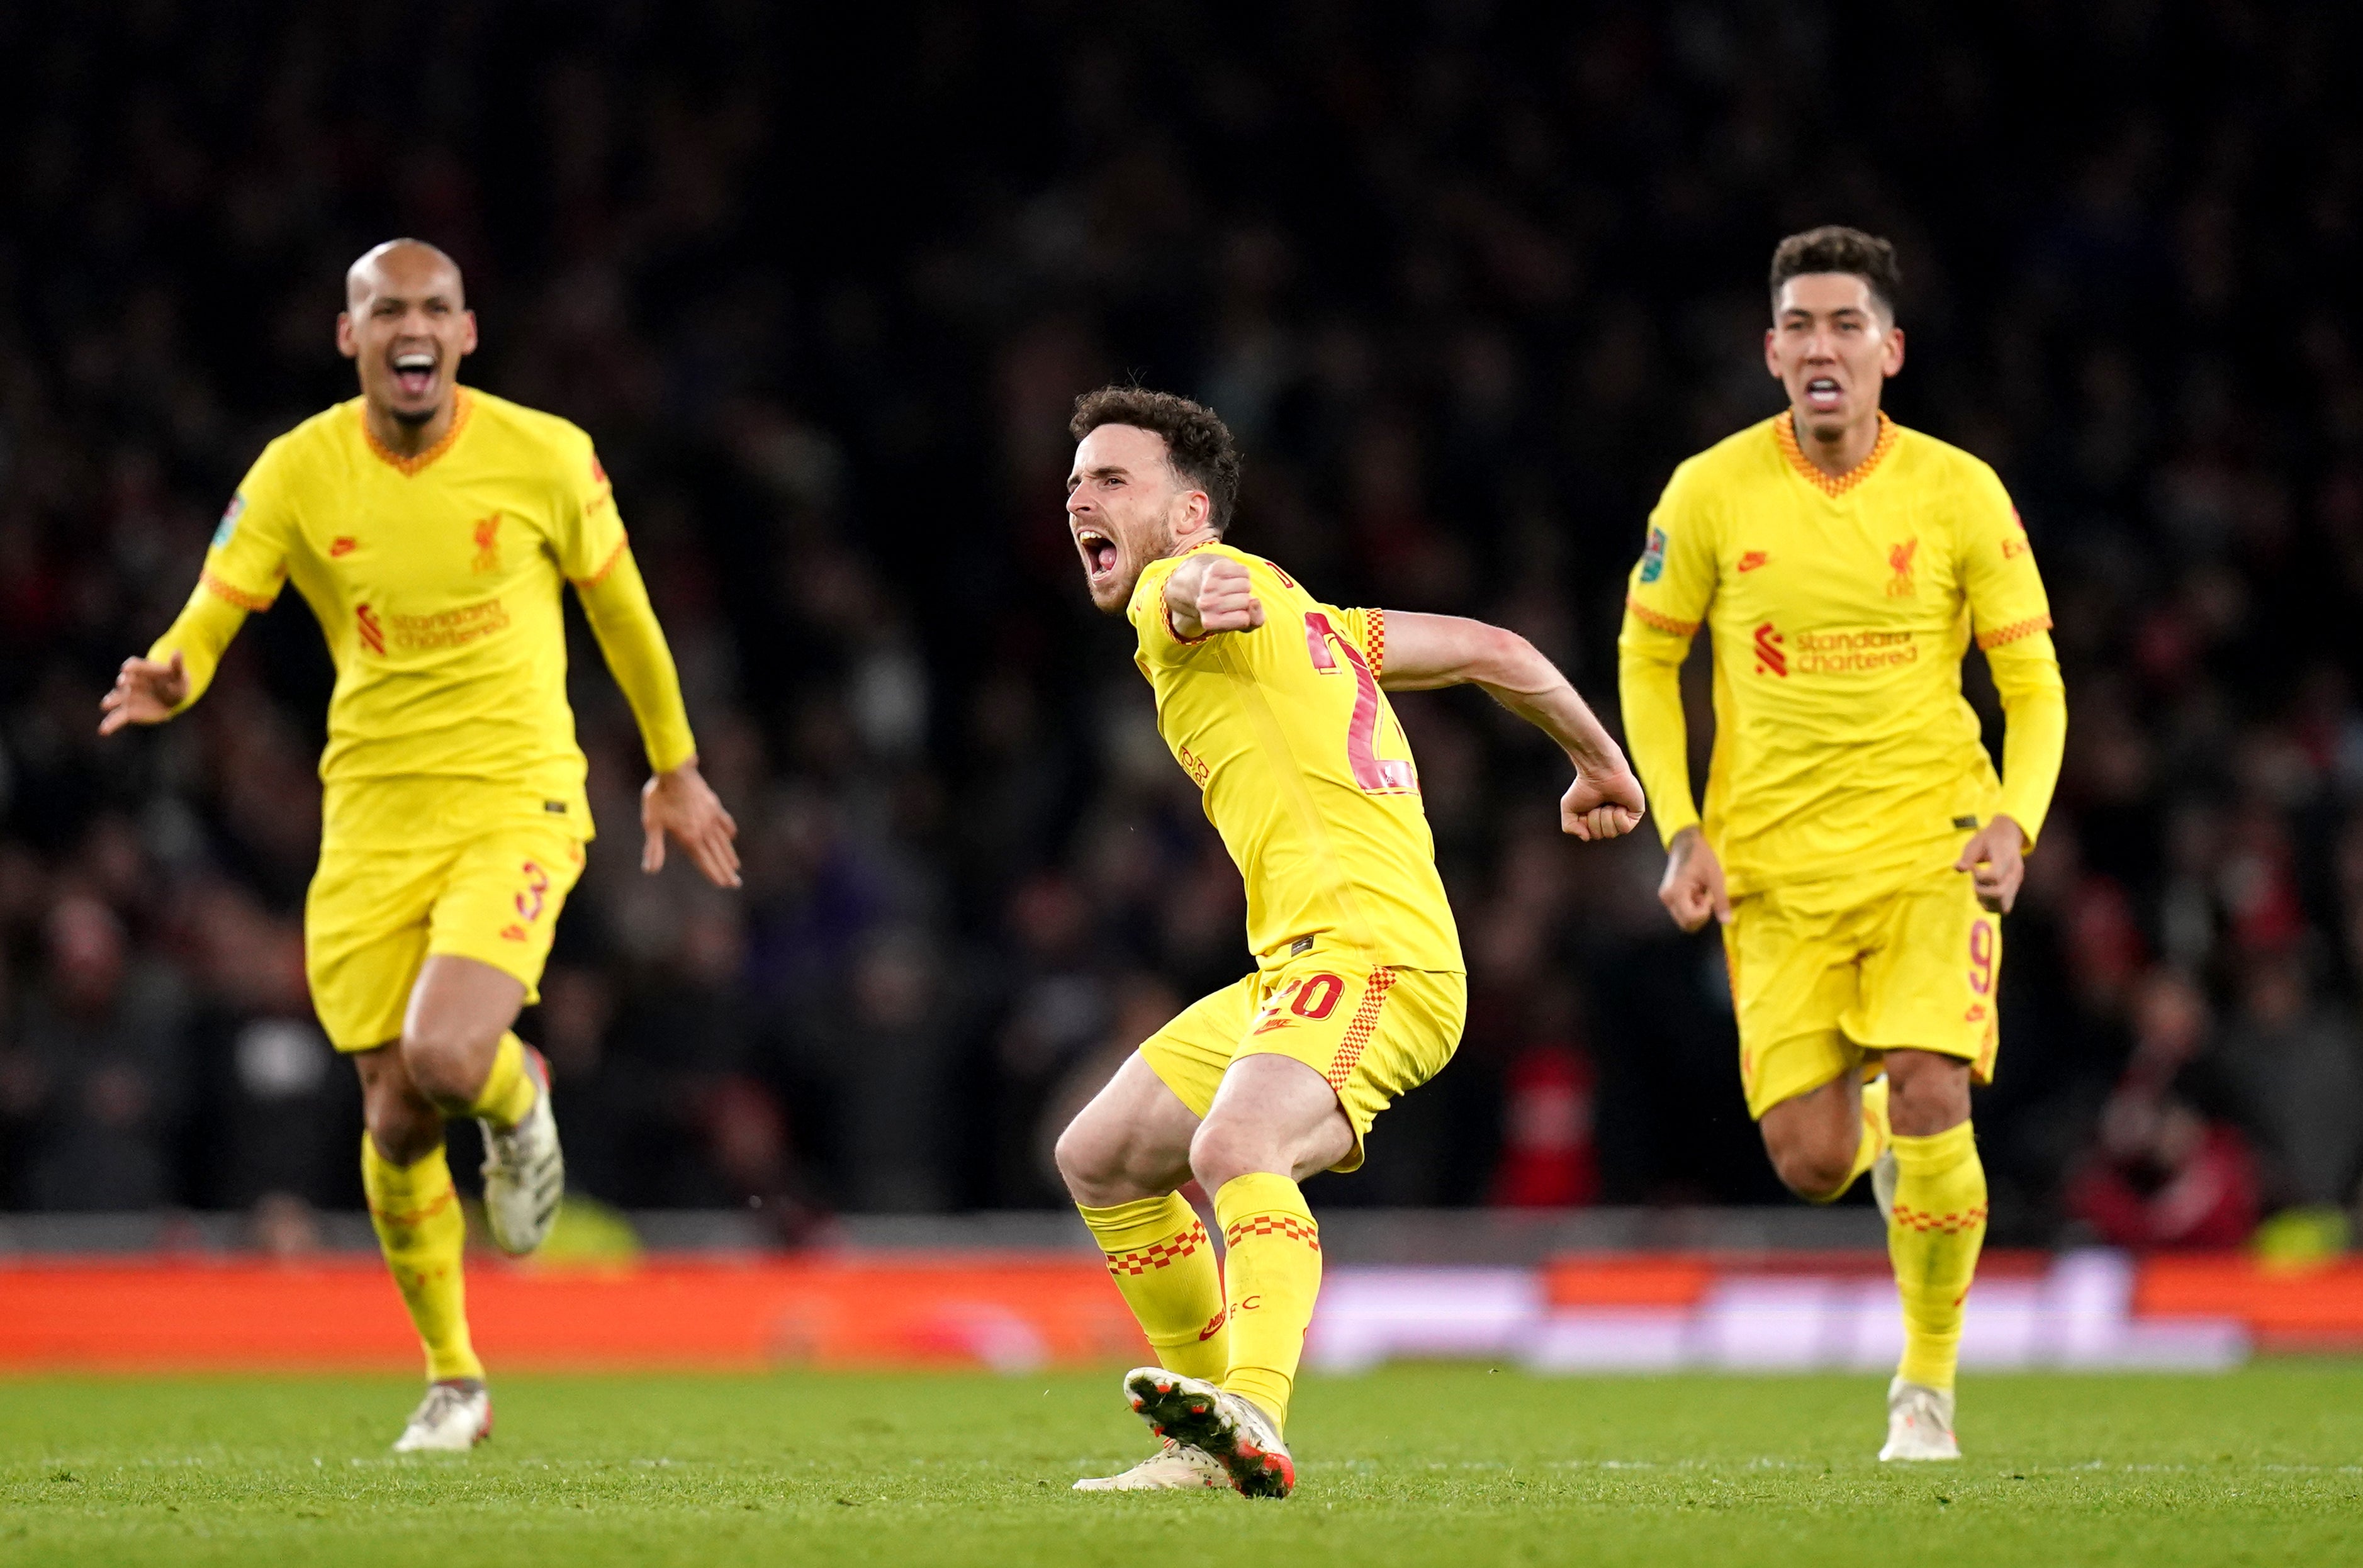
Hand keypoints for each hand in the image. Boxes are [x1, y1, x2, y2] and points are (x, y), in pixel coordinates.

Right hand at [98, 651, 188, 734]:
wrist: (173, 695)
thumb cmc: (175, 681)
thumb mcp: (178, 673)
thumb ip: (176, 664)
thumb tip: (178, 652)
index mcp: (142, 669)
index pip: (134, 666)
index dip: (131, 667)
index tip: (127, 669)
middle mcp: (132, 681)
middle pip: (126, 680)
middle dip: (125, 681)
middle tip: (122, 682)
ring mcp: (129, 696)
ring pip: (118, 698)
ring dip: (113, 700)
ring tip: (106, 704)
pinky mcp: (130, 711)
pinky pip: (119, 717)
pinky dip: (111, 724)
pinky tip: (103, 730)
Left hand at [641, 759, 741, 888]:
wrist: (675, 771)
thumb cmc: (659, 797)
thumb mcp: (651, 824)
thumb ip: (654, 848)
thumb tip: (650, 871)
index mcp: (689, 837)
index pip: (705, 862)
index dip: (714, 875)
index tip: (724, 885)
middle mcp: (704, 831)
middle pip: (717, 855)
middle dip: (726, 871)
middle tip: (736, 884)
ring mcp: (711, 818)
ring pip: (723, 842)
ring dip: (729, 855)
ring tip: (736, 867)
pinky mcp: (714, 806)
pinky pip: (725, 822)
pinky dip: (729, 832)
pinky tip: (732, 837)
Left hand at [1169, 555, 1263, 637]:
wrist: (1203, 587)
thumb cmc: (1227, 609)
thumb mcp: (1242, 623)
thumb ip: (1255, 620)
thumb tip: (1254, 601)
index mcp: (1209, 622)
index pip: (1243, 619)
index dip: (1246, 617)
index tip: (1236, 615)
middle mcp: (1204, 604)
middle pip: (1246, 601)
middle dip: (1246, 600)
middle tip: (1234, 601)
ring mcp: (1208, 584)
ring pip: (1245, 584)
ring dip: (1244, 587)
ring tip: (1232, 589)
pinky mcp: (1214, 568)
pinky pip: (1243, 571)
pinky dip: (1242, 575)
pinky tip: (1231, 578)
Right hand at [1561, 762, 1645, 841]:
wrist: (1599, 771)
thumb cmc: (1584, 786)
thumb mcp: (1568, 808)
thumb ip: (1570, 827)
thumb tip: (1586, 837)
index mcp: (1599, 819)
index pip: (1592, 835)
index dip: (1587, 823)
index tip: (1587, 806)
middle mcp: (1612, 819)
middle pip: (1602, 835)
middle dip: (1596, 819)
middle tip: (1598, 803)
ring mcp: (1625, 816)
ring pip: (1613, 833)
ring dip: (1606, 816)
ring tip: (1608, 802)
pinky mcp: (1636, 812)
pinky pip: (1625, 828)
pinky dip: (1618, 816)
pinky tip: (1618, 804)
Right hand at [1658, 825, 1729, 931]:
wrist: (1686, 842)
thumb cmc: (1701, 856)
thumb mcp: (1715, 877)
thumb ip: (1720, 901)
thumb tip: (1727, 922)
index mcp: (1676, 892)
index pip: (1690, 918)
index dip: (1704, 913)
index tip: (1708, 898)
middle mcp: (1667, 899)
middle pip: (1685, 924)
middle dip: (1700, 916)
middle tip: (1706, 898)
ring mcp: (1666, 899)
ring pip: (1683, 920)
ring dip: (1696, 913)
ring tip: (1701, 895)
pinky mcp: (1668, 897)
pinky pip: (1681, 912)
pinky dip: (1692, 908)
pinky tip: (1696, 893)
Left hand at [1955, 814, 2025, 913]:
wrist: (2009, 835)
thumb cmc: (1989, 839)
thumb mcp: (1976, 843)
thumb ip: (1967, 857)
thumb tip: (1957, 868)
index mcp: (2006, 858)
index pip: (1995, 876)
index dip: (1979, 877)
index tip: (1973, 869)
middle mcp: (2015, 872)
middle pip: (2000, 893)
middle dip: (1981, 891)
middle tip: (1975, 881)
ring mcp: (2016, 882)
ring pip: (2004, 906)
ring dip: (1986, 901)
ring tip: (1980, 888)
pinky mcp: (2014, 889)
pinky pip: (2004, 906)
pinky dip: (1992, 905)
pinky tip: (1984, 892)